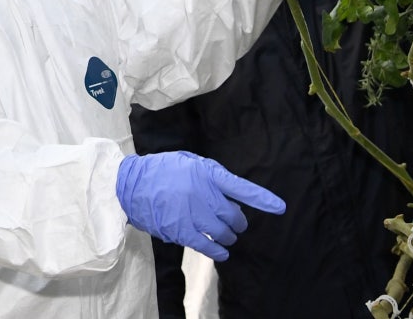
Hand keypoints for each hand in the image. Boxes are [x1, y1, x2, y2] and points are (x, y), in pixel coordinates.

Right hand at [116, 151, 284, 260]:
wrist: (132, 184)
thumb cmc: (162, 170)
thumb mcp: (188, 161)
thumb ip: (210, 174)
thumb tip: (228, 192)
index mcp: (206, 172)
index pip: (240, 186)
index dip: (261, 198)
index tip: (279, 207)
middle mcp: (203, 192)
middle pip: (234, 214)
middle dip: (237, 220)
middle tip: (234, 221)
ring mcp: (192, 213)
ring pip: (223, 231)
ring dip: (228, 235)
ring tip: (226, 234)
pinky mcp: (181, 230)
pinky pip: (208, 245)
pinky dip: (218, 250)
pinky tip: (222, 251)